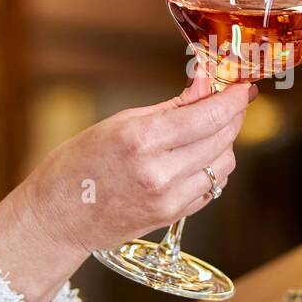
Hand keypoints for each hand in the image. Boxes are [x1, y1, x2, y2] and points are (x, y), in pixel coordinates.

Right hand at [0, 72, 254, 301]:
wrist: (57, 217)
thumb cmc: (78, 164)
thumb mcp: (120, 122)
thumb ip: (171, 106)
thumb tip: (206, 84)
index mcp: (142, 140)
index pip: (208, 116)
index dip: (233, 99)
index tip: (244, 87)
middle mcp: (161, 173)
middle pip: (222, 139)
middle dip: (232, 115)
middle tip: (230, 100)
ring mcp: (170, 199)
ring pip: (223, 164)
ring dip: (223, 142)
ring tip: (206, 129)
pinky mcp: (174, 217)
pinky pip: (211, 187)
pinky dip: (212, 167)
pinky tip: (196, 156)